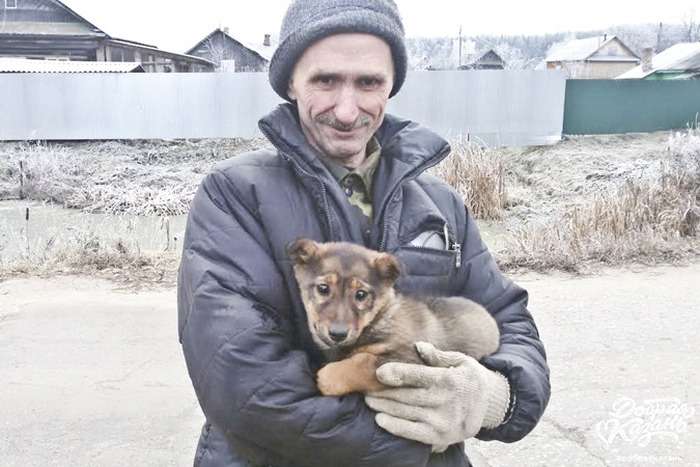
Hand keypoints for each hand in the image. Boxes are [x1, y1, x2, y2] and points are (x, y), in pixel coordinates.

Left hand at [365, 342, 510, 452]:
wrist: (490, 405)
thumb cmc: (469, 378)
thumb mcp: (460, 361)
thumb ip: (438, 356)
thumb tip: (418, 346)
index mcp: (449, 379)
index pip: (418, 376)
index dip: (397, 373)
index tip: (379, 372)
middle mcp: (445, 401)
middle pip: (406, 395)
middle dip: (383, 391)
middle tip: (365, 386)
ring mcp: (442, 421)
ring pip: (405, 412)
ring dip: (383, 407)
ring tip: (368, 400)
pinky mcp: (440, 436)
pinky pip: (412, 432)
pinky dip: (394, 426)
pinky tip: (380, 419)